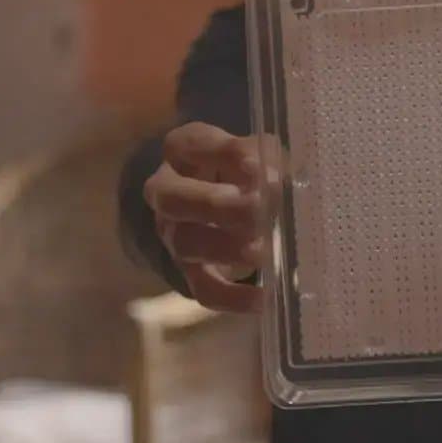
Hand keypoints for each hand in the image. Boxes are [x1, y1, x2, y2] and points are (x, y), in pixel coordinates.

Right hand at [142, 122, 271, 311]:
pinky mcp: (190, 271)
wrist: (227, 206)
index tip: (260, 167)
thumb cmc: (244, 170)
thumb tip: (274, 179)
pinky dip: (232, 298)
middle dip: (214, 205)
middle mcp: (168, 191)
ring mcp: (175, 234)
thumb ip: (267, 159)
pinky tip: (262, 298)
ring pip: (186, 244)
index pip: (189, 144)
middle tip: (254, 211)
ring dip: (224, 249)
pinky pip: (202, 289)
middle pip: (173, 199)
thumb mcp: (257, 152)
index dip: (224, 154)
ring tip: (261, 250)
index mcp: (183, 151)